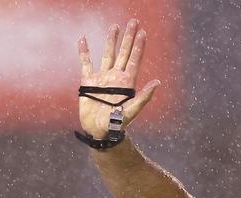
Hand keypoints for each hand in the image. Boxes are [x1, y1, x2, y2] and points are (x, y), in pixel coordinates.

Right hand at [78, 19, 159, 138]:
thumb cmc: (117, 124)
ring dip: (111, 41)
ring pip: (107, 55)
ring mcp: (103, 78)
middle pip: (124, 53)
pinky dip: (84, 52)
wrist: (99, 131)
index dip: (139, 46)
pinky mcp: (89, 83)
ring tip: (115, 26)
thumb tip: (157, 82)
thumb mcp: (132, 111)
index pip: (135, 60)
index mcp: (127, 83)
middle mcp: (116, 77)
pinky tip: (83, 40)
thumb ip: (144, 97)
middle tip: (134, 22)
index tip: (143, 32)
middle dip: (129, 38)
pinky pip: (86, 64)